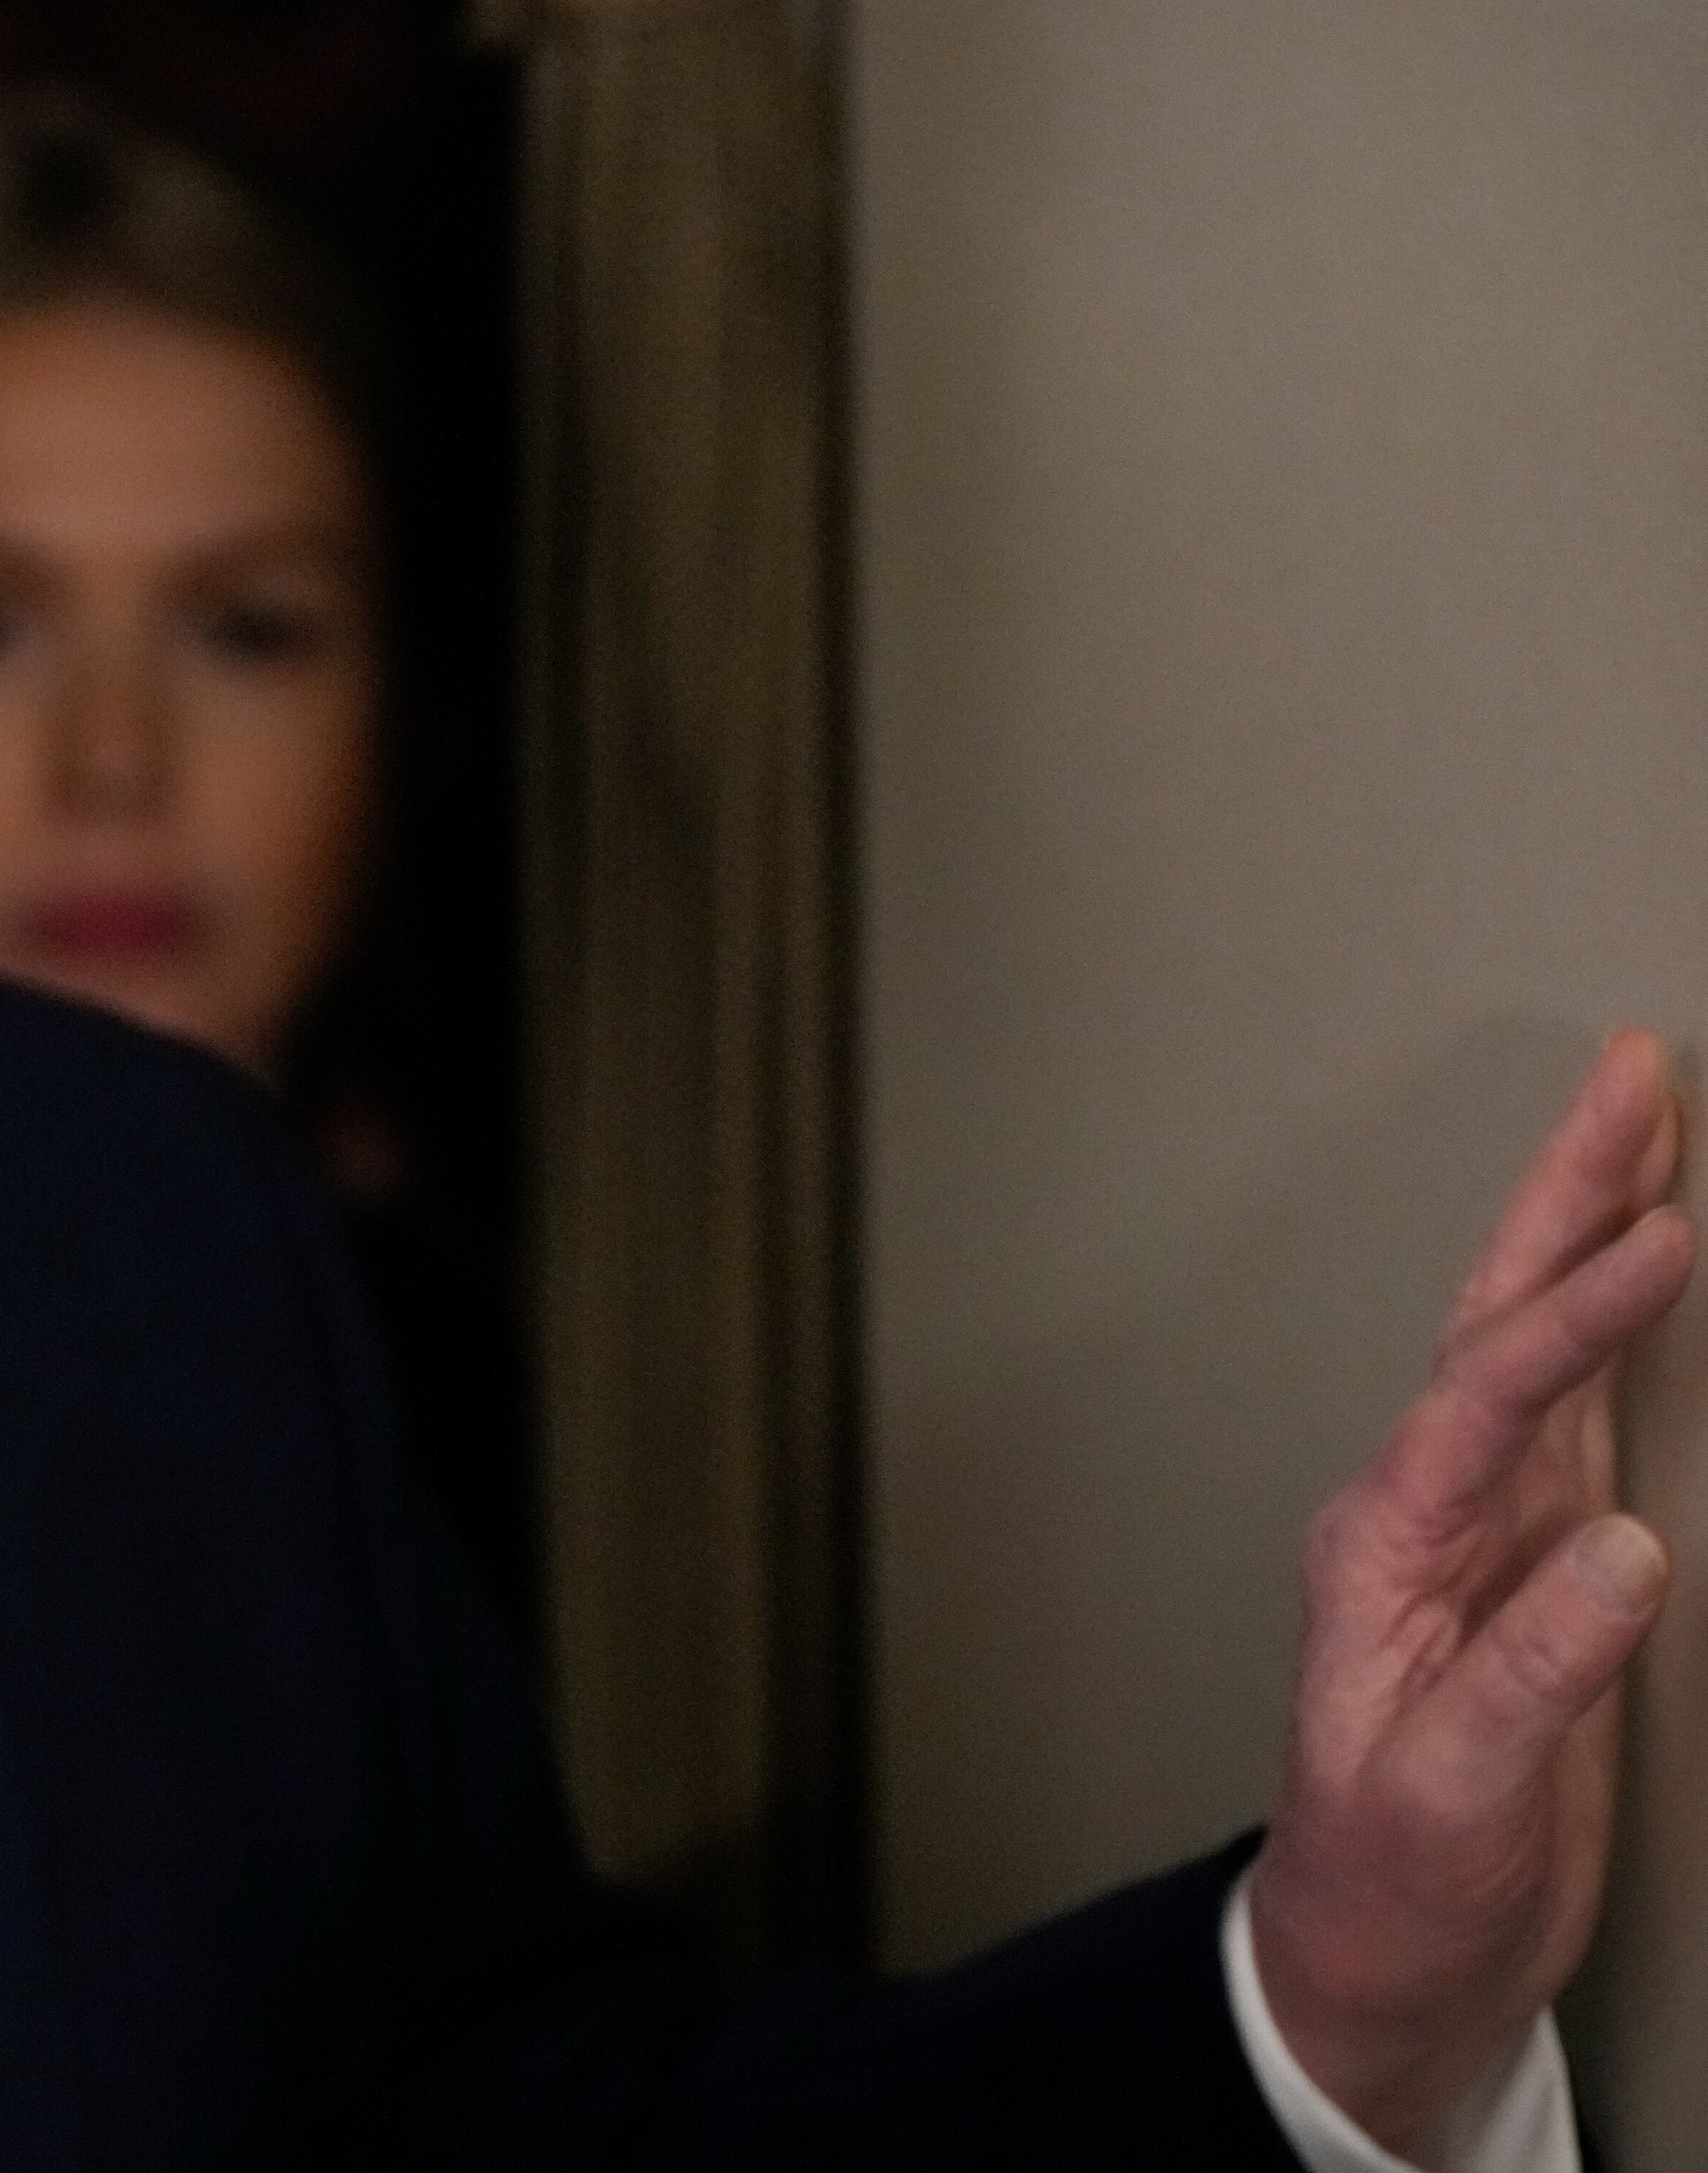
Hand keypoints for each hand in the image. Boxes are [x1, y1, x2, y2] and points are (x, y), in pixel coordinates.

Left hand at [1249, 1030, 1692, 2157]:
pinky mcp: (1537, 1566)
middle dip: (1567, 1198)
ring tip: (1648, 1125)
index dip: (1574, 1319)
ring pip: (1539, 1347)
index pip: (1486, 1401)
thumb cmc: (1392, 1882)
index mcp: (1386, 1549)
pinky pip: (1579, 1413)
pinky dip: (1615, 1330)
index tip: (1661, 1240)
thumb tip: (1625, 1550)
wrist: (1374, 1960)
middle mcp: (1425, 1512)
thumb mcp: (1450, 1794)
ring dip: (1589, 1233)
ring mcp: (1481, 1530)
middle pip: (1500, 1322)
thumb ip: (1532, 1675)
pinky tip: (1652, 1273)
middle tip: (1632, 1076)